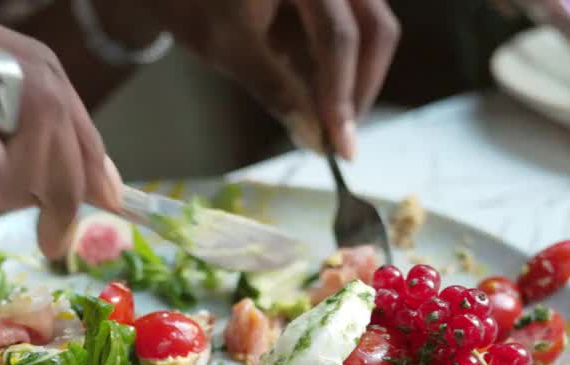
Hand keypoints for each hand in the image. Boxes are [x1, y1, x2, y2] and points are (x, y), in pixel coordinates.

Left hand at [136, 0, 399, 158]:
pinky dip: (343, 64)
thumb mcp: (229, 49)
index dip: (343, 93)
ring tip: (329, 118)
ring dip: (356, 77)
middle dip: (362, 86)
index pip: (337, 35)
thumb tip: (315, 138)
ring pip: (373, 27)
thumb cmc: (195, 7)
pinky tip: (322, 93)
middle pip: (374, 27)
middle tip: (342, 135)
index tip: (341, 146)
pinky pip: (356, 27)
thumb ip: (276, 90)